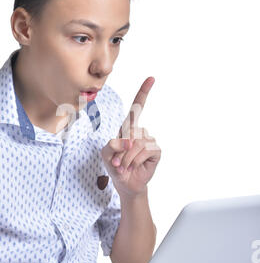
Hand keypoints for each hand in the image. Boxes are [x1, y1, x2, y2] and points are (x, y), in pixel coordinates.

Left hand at [101, 77, 160, 197]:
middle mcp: (140, 131)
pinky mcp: (156, 150)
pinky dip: (135, 161)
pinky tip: (134, 166)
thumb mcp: (106, 154)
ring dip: (126, 158)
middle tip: (117, 163)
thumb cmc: (115, 166)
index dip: (143, 93)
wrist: (126, 183)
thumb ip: (112, 145)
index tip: (151, 78)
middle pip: (130, 132)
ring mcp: (149, 140)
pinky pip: (144, 150)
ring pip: (136, 143)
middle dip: (120, 151)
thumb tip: (129, 141)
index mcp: (128, 128)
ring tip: (124, 167)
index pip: (137, 108)